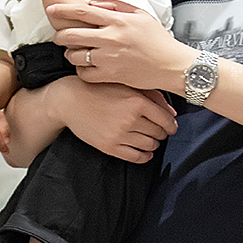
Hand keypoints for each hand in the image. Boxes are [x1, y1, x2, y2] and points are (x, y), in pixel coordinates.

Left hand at [47, 0, 192, 91]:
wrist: (172, 65)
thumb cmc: (158, 40)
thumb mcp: (141, 15)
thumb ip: (117, 6)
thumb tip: (95, 4)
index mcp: (118, 21)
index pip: (83, 12)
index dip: (63, 11)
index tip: (51, 10)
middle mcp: (111, 38)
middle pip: (72, 35)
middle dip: (60, 36)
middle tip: (59, 37)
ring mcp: (109, 58)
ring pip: (75, 55)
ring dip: (70, 54)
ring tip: (74, 53)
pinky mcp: (111, 75)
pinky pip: (84, 73)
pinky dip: (81, 70)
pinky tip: (85, 67)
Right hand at [57, 77, 176, 163]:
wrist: (70, 100)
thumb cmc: (99, 89)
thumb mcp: (127, 85)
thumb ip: (152, 97)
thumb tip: (171, 114)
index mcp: (137, 102)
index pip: (166, 120)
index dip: (171, 125)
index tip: (170, 127)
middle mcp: (130, 119)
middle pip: (158, 133)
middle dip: (161, 133)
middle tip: (158, 131)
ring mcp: (119, 135)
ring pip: (149, 146)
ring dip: (153, 144)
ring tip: (149, 139)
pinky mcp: (109, 147)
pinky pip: (135, 157)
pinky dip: (144, 157)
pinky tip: (145, 152)